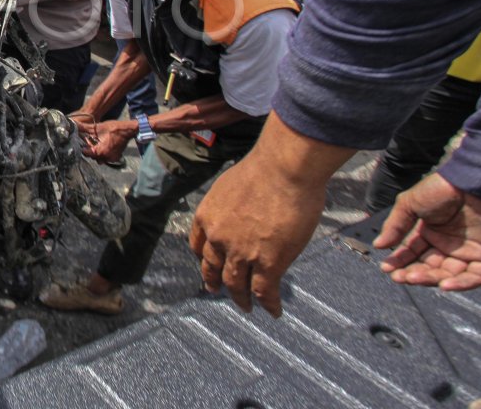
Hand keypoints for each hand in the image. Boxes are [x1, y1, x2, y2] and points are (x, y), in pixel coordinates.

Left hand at [80, 119, 134, 162]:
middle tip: (90, 142)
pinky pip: (106, 158)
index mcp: (100, 151)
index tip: (83, 143)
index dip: (84, 148)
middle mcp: (106, 157)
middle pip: (93, 157)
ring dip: (97, 153)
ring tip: (97, 144)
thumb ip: (85, 128)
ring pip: (99, 158)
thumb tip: (75, 125)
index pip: (87, 154)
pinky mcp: (116, 158)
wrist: (128, 130)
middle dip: (90, 150)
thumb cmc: (113, 128)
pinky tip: (104, 146)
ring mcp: (112, 158)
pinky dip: (104, 154)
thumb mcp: (98, 127)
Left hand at [189, 114, 352, 316]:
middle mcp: (218, 238)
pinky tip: (274, 311)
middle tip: (217, 290)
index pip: (198, 245)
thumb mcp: (231, 186)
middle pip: (213, 268)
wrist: (282, 170)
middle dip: (215, 282)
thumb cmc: (263, 170)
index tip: (208, 265)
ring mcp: (241, 253)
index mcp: (207, 216)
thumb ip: (231, 206)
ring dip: (241, 298)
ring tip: (246, 307)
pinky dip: (269, 304)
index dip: (203, 258)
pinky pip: (264, 292)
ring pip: (236, 285)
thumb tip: (243, 213)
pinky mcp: (268, 263)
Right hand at [374, 172, 480, 290]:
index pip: (412, 253)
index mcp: (429, 233)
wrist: (470, 183)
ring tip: (413, 278)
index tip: (387, 268)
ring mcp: (466, 253)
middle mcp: (447, 245)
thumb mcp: (410, 203)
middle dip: (413, 273)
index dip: (399, 261)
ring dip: (430, 280)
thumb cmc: (442, 189)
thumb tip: (378, 245)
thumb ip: (395, 225)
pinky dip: (460, 284)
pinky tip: (443, 285)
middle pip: (428, 267)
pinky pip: (473, 277)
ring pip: (448, 276)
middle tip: (399, 277)